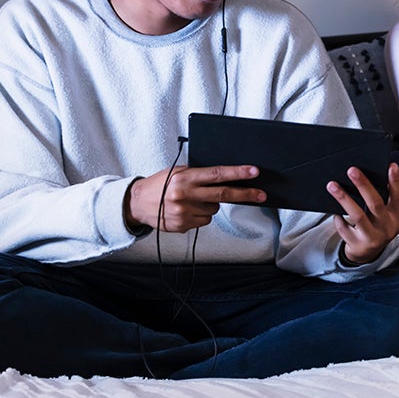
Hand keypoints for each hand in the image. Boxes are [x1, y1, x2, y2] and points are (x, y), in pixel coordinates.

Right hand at [124, 164, 263, 232]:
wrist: (136, 203)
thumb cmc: (159, 184)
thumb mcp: (177, 172)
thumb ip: (198, 174)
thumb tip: (225, 175)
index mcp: (184, 178)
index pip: (217, 174)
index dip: (237, 173)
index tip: (254, 172)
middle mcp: (185, 195)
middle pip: (223, 194)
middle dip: (245, 194)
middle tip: (261, 194)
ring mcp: (184, 212)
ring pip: (214, 209)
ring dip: (211, 204)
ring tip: (193, 199)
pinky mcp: (183, 226)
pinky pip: (204, 220)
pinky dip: (201, 215)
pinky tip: (187, 210)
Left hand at [327, 163, 398, 263]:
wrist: (368, 253)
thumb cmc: (378, 225)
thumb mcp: (389, 213)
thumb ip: (389, 196)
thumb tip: (387, 172)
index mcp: (398, 217)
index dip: (396, 182)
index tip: (392, 166)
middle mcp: (388, 228)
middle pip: (375, 204)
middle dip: (363, 185)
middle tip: (352, 170)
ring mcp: (373, 238)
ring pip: (358, 215)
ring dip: (344, 198)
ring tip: (332, 185)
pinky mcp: (358, 244)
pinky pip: (345, 229)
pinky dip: (339, 219)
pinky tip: (334, 211)